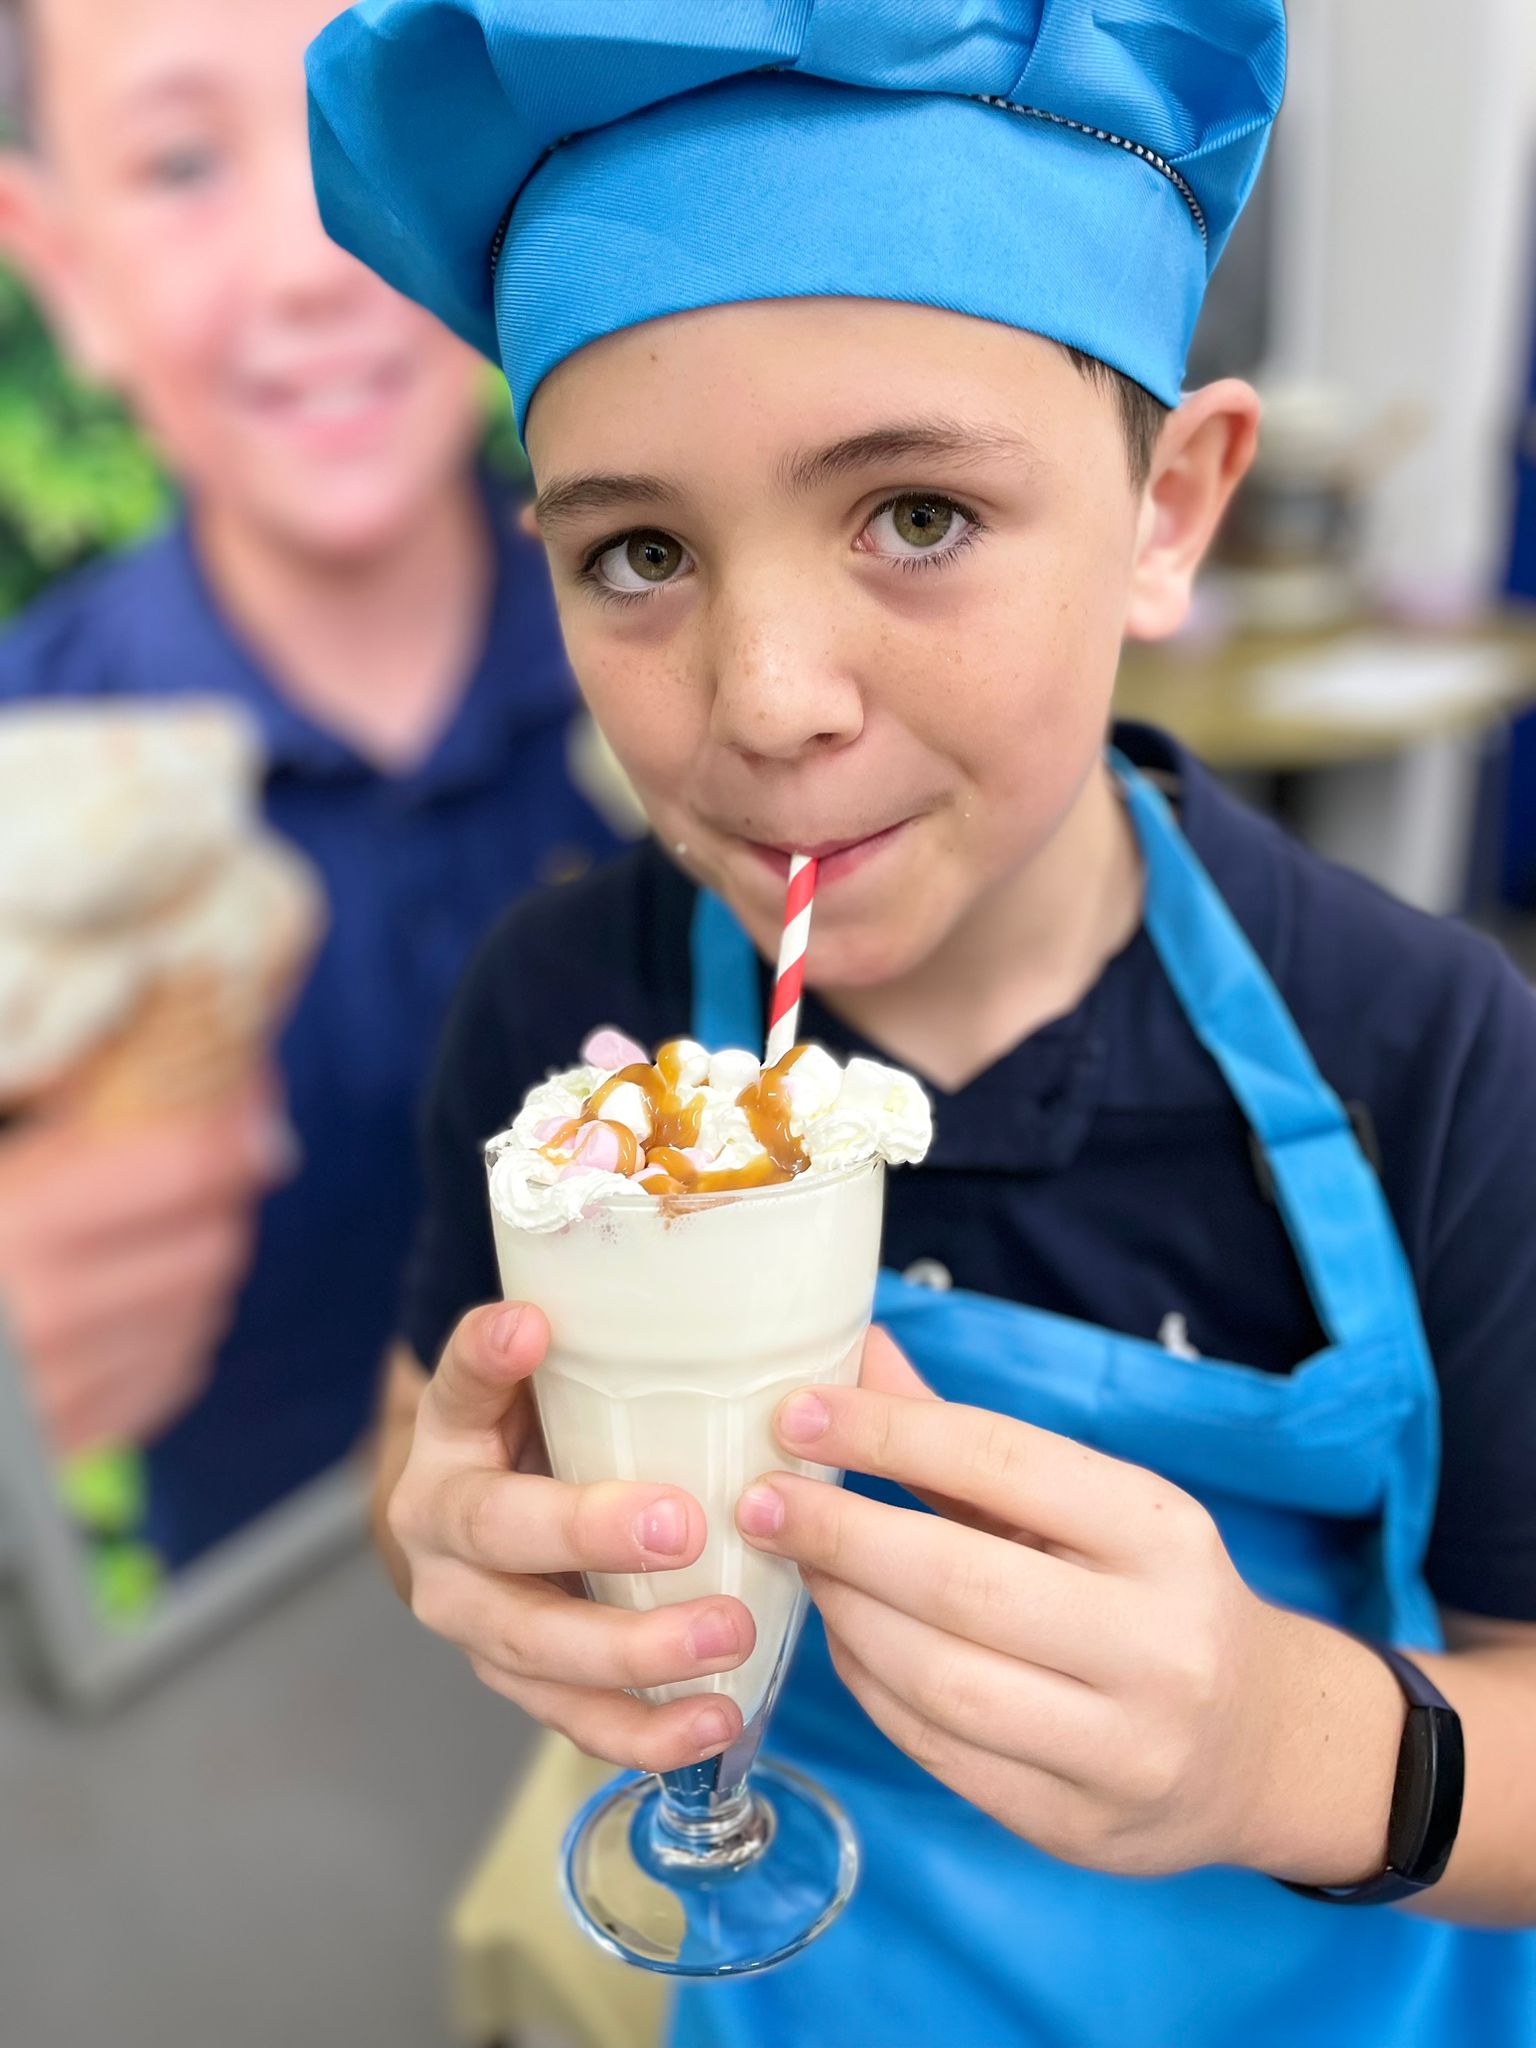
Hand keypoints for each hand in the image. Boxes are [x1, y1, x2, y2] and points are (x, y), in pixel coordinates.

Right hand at [0, 1080, 287, 1454]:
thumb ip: (72, 1136)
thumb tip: (201, 1092)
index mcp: (12, 1227)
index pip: (184, 1169)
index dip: (234, 1119)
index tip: (250, 1082)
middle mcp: (45, 1318)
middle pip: (214, 1238)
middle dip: (220, 1189)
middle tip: (200, 1150)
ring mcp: (63, 1394)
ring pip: (204, 1303)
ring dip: (197, 1254)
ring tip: (150, 1223)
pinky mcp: (74, 1441)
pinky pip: (177, 1365)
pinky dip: (173, 1321)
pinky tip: (128, 1292)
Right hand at [387, 1303, 755, 1772]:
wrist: (486, 1522)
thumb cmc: (548, 1433)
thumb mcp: (558, 1379)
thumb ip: (611, 1346)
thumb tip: (758, 1310)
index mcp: (451, 1431)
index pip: (460, 1384)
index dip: (488, 1359)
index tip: (533, 1329)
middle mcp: (440, 1528)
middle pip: (497, 1533)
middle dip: (588, 1534)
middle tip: (681, 1527)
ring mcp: (471, 1615)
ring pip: (535, 1644)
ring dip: (632, 1650)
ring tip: (725, 1635)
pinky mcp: (516, 1680)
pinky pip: (573, 1716)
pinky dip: (645, 1728)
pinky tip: (715, 1717)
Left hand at [736, 1331, 1403, 1882]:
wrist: (1262, 1745)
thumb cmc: (1150, 1595)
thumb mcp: (1087, 1505)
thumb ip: (966, 1439)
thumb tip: (858, 1352)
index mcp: (1163, 1532)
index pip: (1003, 1462)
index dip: (886, 1433)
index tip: (796, 1413)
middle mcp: (1158, 1641)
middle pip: (960, 1580)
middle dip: (840, 1533)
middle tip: (760, 1502)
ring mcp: (1122, 1747)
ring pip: (940, 1678)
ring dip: (846, 1615)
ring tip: (799, 1568)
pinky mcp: (1076, 1825)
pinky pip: (940, 1750)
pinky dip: (871, 1687)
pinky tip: (844, 1638)